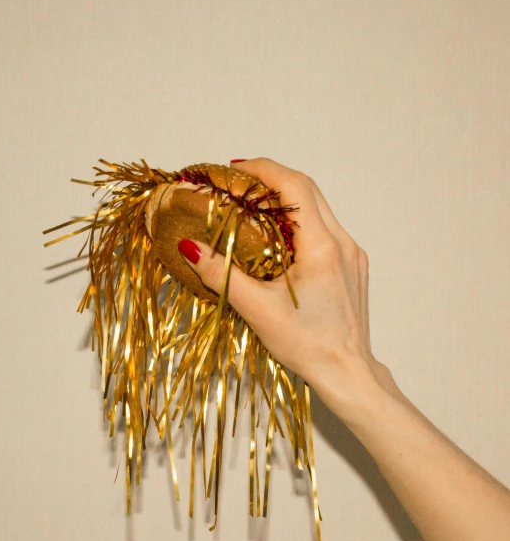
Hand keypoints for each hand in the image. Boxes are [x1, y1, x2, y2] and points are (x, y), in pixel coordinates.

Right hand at [177, 157, 397, 422]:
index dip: (263, 169)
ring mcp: (352, 254)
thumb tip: (189, 246)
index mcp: (322, 247)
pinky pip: (325, 229)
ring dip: (286, 200)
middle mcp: (342, 243)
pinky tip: (278, 237)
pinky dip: (299, 221)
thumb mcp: (258, 310)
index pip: (295, 187)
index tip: (235, 168)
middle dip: (271, 179)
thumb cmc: (307, 344)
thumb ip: (221, 274)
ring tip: (253, 206)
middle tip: (238, 184)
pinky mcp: (353, 266)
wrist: (348, 372)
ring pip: (318, 208)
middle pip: (308, 190)